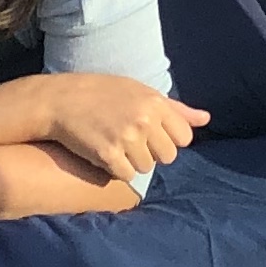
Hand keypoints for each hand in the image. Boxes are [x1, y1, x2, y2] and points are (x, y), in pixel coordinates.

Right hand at [31, 73, 208, 184]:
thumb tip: (206, 119)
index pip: (184, 138)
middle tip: (129, 139)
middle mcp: (144, 120)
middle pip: (167, 157)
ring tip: (113, 142)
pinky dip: (115, 169)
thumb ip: (175, 109)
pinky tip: (102, 152)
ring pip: (146, 168)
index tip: (149, 133)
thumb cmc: (102, 94)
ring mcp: (126, 138)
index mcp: (155, 102)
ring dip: (131, 161)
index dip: (167, 139)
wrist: (59, 100)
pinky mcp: (108, 155)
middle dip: (151, 153)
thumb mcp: (140, 91)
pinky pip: (126, 175)